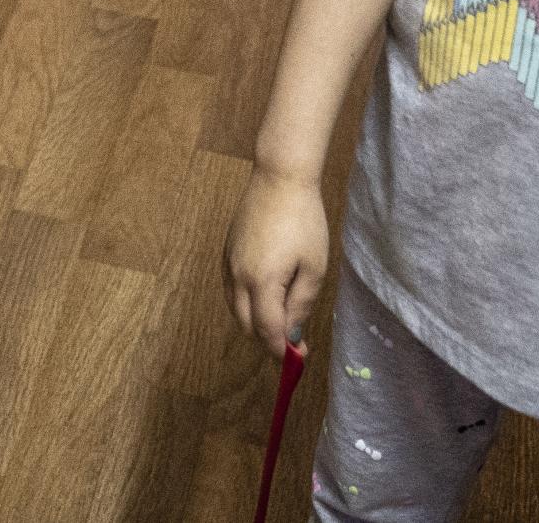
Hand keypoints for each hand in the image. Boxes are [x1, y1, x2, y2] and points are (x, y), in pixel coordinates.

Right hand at [225, 166, 328, 360]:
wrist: (279, 180)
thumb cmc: (304, 222)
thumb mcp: (313, 267)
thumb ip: (301, 305)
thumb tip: (293, 335)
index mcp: (261, 281)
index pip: (267, 331)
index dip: (283, 351)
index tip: (300, 358)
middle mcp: (238, 276)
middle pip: (246, 325)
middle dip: (268, 341)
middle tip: (295, 343)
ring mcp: (228, 264)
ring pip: (235, 309)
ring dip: (255, 323)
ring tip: (283, 321)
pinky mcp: (226, 252)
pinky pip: (232, 290)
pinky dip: (246, 304)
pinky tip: (266, 298)